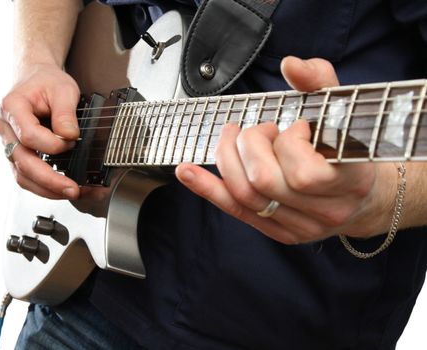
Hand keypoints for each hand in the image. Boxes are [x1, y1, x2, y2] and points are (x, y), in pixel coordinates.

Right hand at [0, 63, 80, 198]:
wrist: (34, 77)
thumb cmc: (46, 81)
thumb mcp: (63, 89)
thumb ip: (66, 113)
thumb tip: (69, 137)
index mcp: (12, 107)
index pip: (29, 136)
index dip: (53, 144)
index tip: (72, 141)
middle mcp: (5, 128)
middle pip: (22, 162)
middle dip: (50, 180)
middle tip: (73, 189)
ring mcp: (8, 143)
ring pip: (22, 175)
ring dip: (47, 189)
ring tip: (71, 193)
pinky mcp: (16, 154)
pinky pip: (26, 176)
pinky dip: (44, 186)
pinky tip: (62, 189)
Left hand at [175, 56, 396, 243]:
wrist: (365, 197)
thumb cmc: (350, 149)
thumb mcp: (343, 111)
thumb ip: (321, 83)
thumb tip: (291, 64)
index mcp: (350, 182)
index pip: (305, 174)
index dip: (288, 144)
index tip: (294, 127)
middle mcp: (326, 212)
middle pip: (263, 182)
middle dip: (251, 145)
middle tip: (259, 129)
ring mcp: (300, 227)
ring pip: (245, 196)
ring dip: (228, 158)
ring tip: (235, 138)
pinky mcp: (279, 232)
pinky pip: (236, 210)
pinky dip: (207, 188)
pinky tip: (186, 172)